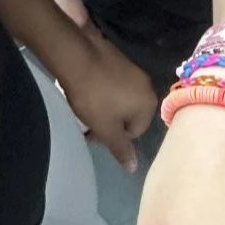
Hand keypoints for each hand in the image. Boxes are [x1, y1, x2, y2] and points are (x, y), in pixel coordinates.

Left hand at [58, 29, 156, 170]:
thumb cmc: (94, 98)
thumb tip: (134, 168)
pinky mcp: (118, 57)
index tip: (94, 133)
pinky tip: (86, 88)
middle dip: (110, 122)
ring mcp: (133, 69)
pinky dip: (102, 89)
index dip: (113, 137)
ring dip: (106, 106)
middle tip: (88, 122)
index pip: (134, 133)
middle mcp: (147, 86)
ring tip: (84, 105)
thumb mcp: (106, 130)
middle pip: (129, 115)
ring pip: (121, 98)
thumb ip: (121, 150)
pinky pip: (113, 82)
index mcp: (149, 105)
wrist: (76, 56)